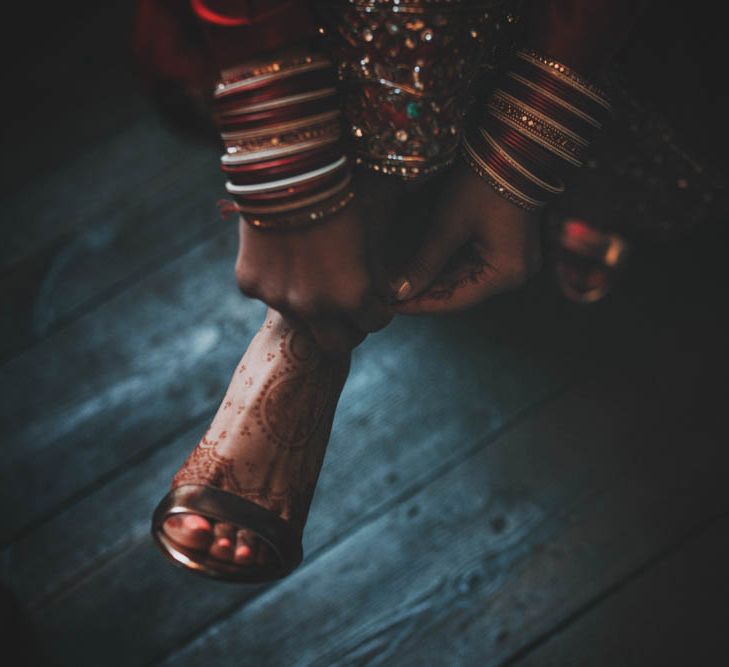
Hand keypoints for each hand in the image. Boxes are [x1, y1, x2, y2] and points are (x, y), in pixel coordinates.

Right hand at [234, 188, 393, 355]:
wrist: (289, 162)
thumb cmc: (346, 186)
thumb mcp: (378, 226)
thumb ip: (381, 267)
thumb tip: (386, 290)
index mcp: (353, 297)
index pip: (374, 324)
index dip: (378, 310)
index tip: (375, 298)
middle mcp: (314, 307)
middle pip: (336, 345)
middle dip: (347, 328)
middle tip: (348, 304)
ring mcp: (277, 298)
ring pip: (300, 320)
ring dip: (310, 306)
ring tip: (315, 273)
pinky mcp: (249, 283)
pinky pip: (268, 294)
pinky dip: (278, 282)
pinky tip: (285, 254)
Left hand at [390, 162, 542, 313]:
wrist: (514, 147)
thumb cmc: (483, 183)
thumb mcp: (448, 225)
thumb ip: (425, 263)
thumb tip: (399, 292)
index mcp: (506, 273)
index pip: (456, 301)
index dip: (421, 305)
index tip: (391, 306)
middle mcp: (514, 274)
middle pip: (461, 292)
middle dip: (424, 293)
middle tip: (390, 295)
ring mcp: (512, 260)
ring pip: (464, 280)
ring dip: (433, 281)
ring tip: (400, 284)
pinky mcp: (507, 247)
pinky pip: (473, 265)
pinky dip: (446, 267)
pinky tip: (421, 269)